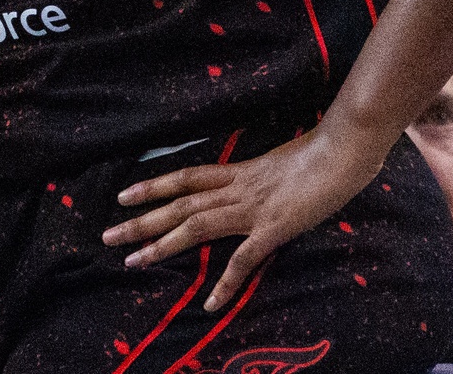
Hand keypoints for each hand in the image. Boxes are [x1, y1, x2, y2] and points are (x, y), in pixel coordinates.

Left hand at [101, 123, 388, 310]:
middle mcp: (237, 189)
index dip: (154, 185)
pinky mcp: (274, 228)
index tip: (124, 195)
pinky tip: (210, 303)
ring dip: (162, 245)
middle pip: (179, 204)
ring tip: (133, 262)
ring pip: (196, 227)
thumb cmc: (323, 150)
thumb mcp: (284, 159)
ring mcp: (253, 209)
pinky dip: (226, 282)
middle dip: (142, 220)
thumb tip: (259, 178)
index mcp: (239, 171)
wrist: (344, 149)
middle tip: (108, 236)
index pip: (186, 177)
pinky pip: (244, 259)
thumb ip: (266, 172)